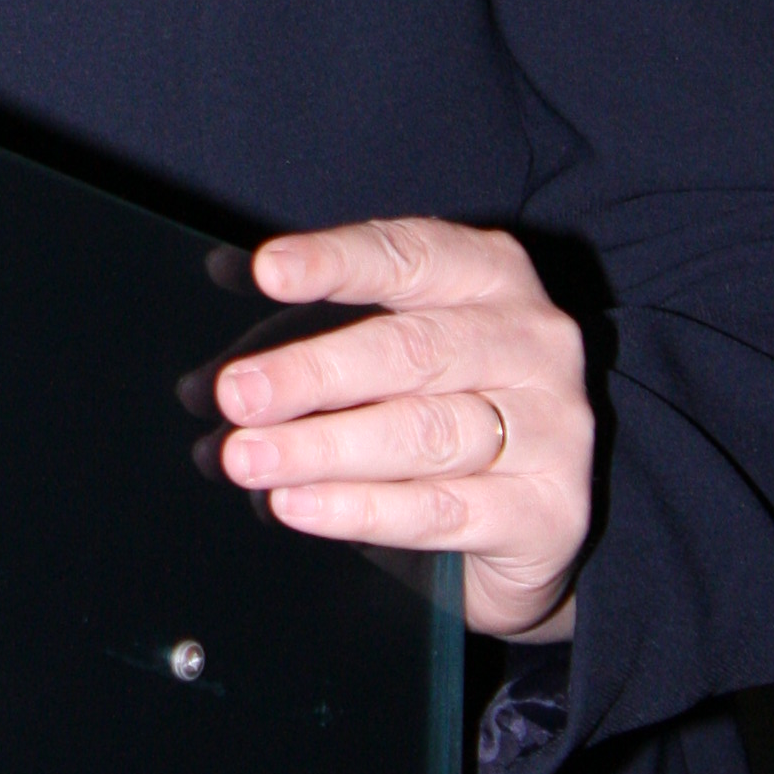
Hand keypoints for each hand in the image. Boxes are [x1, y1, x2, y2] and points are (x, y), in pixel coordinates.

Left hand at [212, 218, 592, 639]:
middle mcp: (533, 341)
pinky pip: (441, 509)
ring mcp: (553, 428)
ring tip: (248, 458)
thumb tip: (220, 280)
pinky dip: (361, 509)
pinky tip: (298, 506)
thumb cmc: (443, 402)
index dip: (336, 261)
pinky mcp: (550, 512)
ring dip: (324, 449)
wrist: (533, 518)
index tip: (264, 271)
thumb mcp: (399, 343)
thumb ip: (330, 316)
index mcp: (491, 275)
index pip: (408, 255)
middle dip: (312, 372)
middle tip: (234, 394)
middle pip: (413, 351)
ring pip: (424, 434)